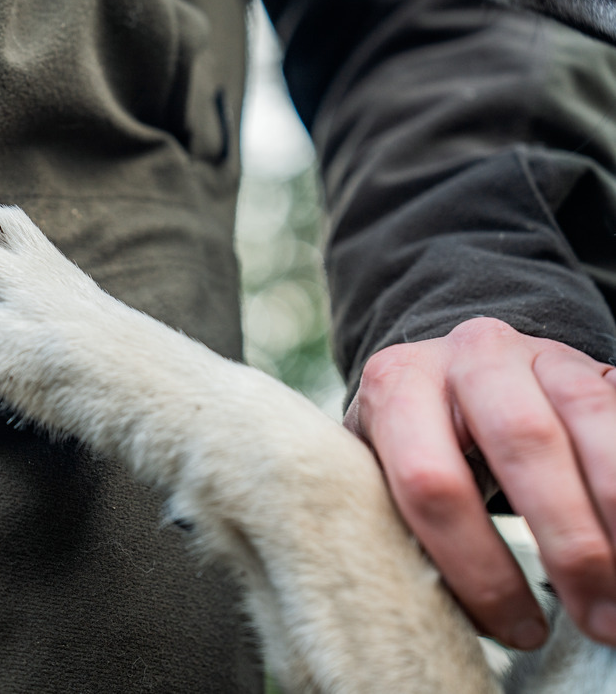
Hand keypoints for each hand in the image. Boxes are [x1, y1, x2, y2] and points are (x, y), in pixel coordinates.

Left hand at [344, 317, 615, 649]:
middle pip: (523, 441)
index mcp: (397, 385)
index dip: (477, 566)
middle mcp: (468, 355)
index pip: (431, 481)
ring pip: (591, 420)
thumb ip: (398, 520)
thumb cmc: (414, 444)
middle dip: (569, 543)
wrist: (454, 372)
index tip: (515, 627)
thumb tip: (432, 607)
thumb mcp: (384, 470)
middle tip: (600, 620)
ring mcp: (536, 351)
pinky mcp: (591, 364)